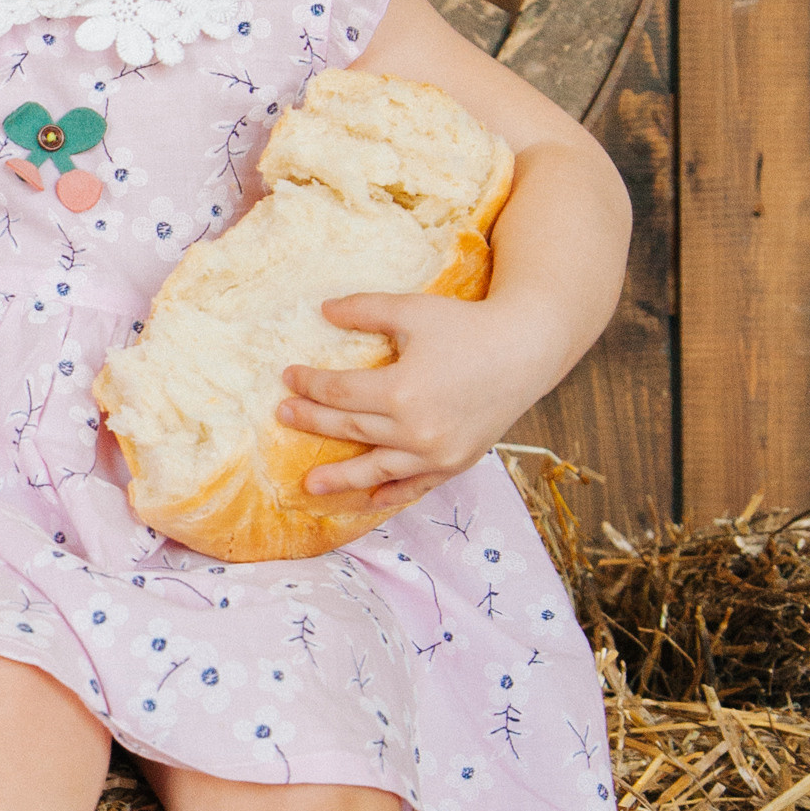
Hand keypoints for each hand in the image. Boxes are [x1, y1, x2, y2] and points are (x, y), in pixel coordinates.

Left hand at [277, 289, 562, 513]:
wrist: (526, 350)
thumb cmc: (468, 325)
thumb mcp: (413, 310)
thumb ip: (365, 310)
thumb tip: (322, 310)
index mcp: (401, 390)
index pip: (339, 393)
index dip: (309, 385)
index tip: (288, 377)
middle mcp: (416, 429)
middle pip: (349, 428)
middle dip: (312, 422)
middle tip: (283, 417)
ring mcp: (436, 452)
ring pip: (376, 468)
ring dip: (340, 477)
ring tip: (309, 485)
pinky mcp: (454, 464)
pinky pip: (415, 486)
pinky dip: (390, 494)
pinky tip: (369, 500)